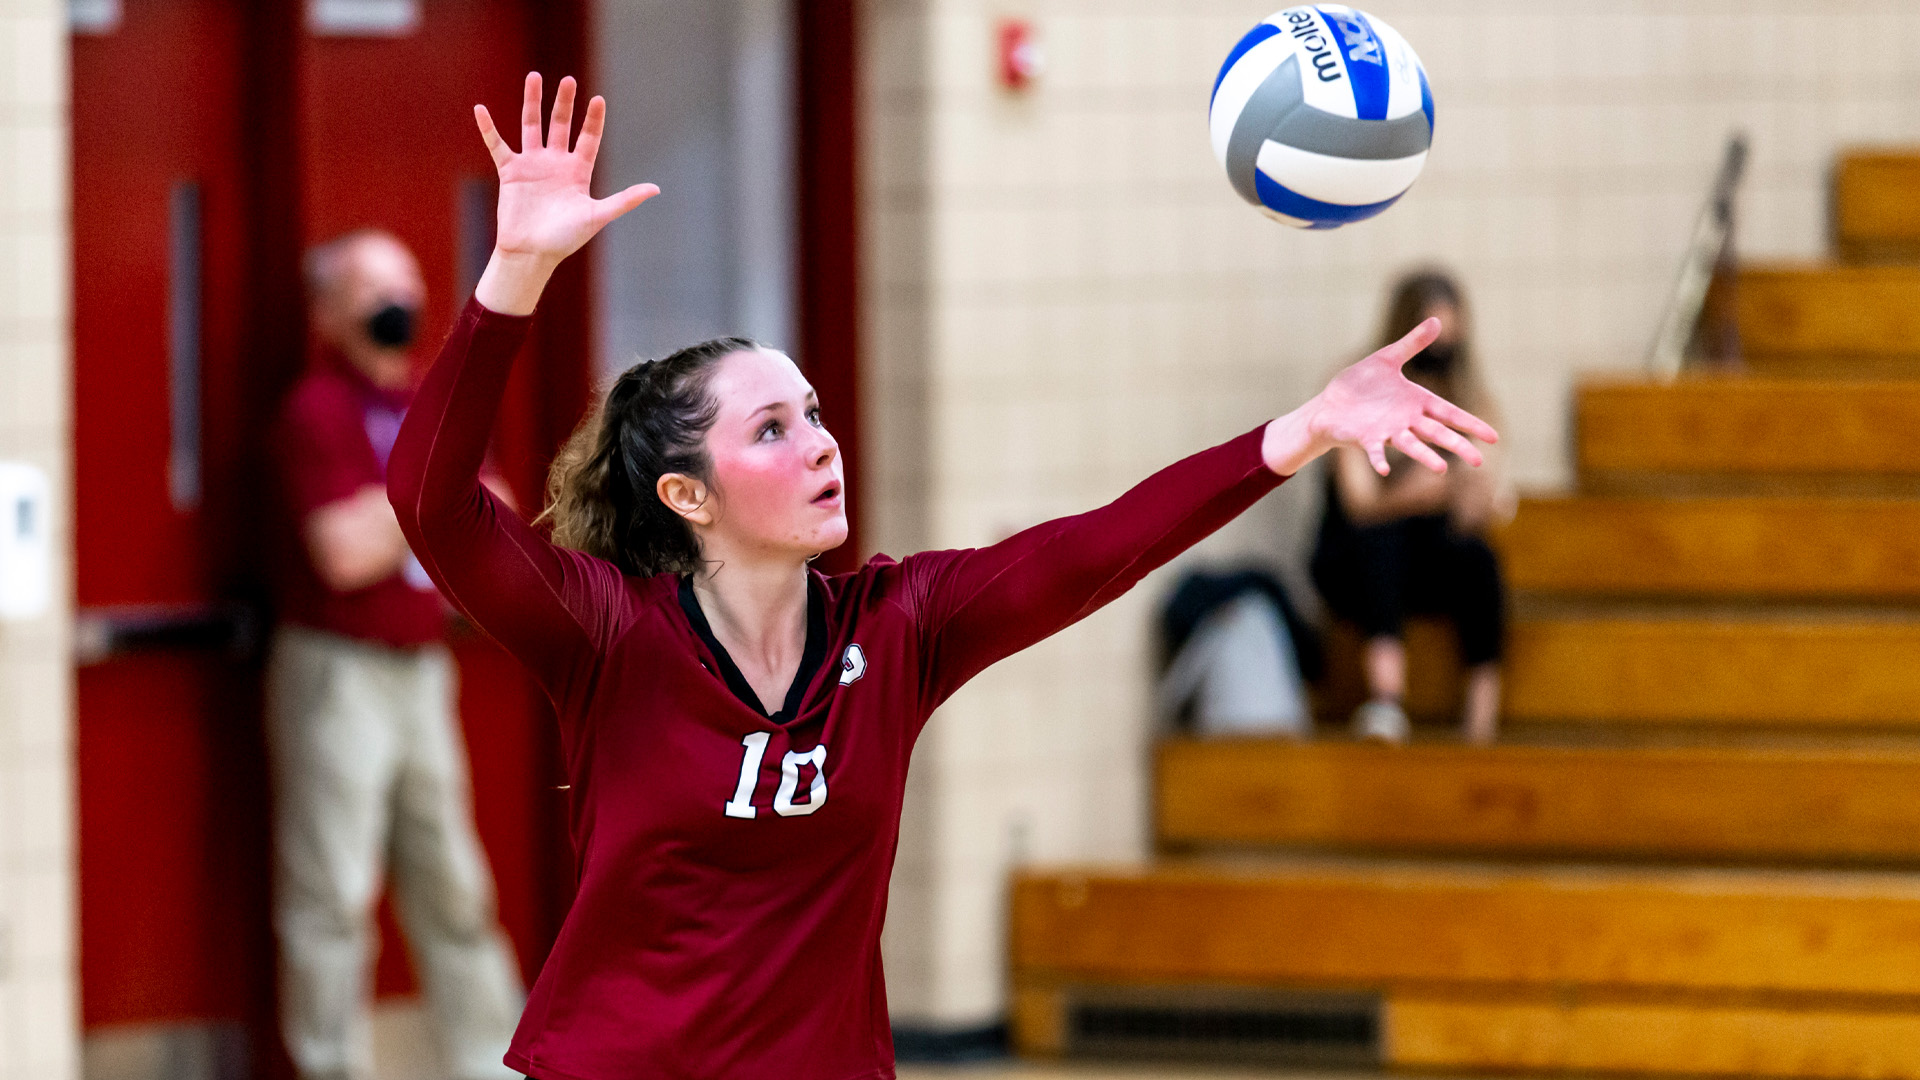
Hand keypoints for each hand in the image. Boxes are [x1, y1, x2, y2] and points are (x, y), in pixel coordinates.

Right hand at [472, 72, 658, 313]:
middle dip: (564, 102)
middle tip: (568, 80)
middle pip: (561, 124)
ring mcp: (532, 165)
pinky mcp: (510, 172)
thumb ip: (625, 200)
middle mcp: (555, 163)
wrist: (532, 253)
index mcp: (578, 172)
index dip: (594, 120)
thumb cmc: (566, 239)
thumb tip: (656, 189)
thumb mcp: (598, 216)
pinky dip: (489, 128)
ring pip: (532, 126)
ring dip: (532, 102)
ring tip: (534, 76)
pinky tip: (480, 110)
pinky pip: (498, 145)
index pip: (589, 138)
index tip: (598, 99)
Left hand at [1263, 318, 1499, 476]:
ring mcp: (1387, 431)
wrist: (1330, 403)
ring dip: (1425, 457)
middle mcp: (1406, 420)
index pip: (1450, 413)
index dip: (1470, 424)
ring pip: (1411, 445)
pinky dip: (1379, 459)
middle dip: (1458, 445)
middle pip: (1437, 433)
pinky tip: (1384, 470)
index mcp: (1416, 402)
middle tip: (1478, 462)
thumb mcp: (1387, 358)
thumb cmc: (1360, 384)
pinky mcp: (1365, 438)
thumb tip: (1437, 319)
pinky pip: (1375, 450)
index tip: (1493, 438)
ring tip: (1442, 470)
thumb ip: (1412, 343)